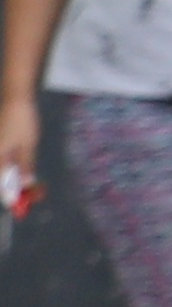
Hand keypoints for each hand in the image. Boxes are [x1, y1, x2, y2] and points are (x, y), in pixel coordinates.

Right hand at [0, 93, 33, 211]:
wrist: (15, 100)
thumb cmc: (21, 122)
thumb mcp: (28, 146)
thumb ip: (25, 167)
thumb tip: (25, 185)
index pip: (2, 185)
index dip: (11, 197)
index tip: (22, 206)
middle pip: (1, 180)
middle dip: (14, 189)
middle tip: (33, 193)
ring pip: (2, 173)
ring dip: (14, 180)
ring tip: (32, 186)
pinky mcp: (0, 148)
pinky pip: (3, 164)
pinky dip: (12, 170)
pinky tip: (22, 172)